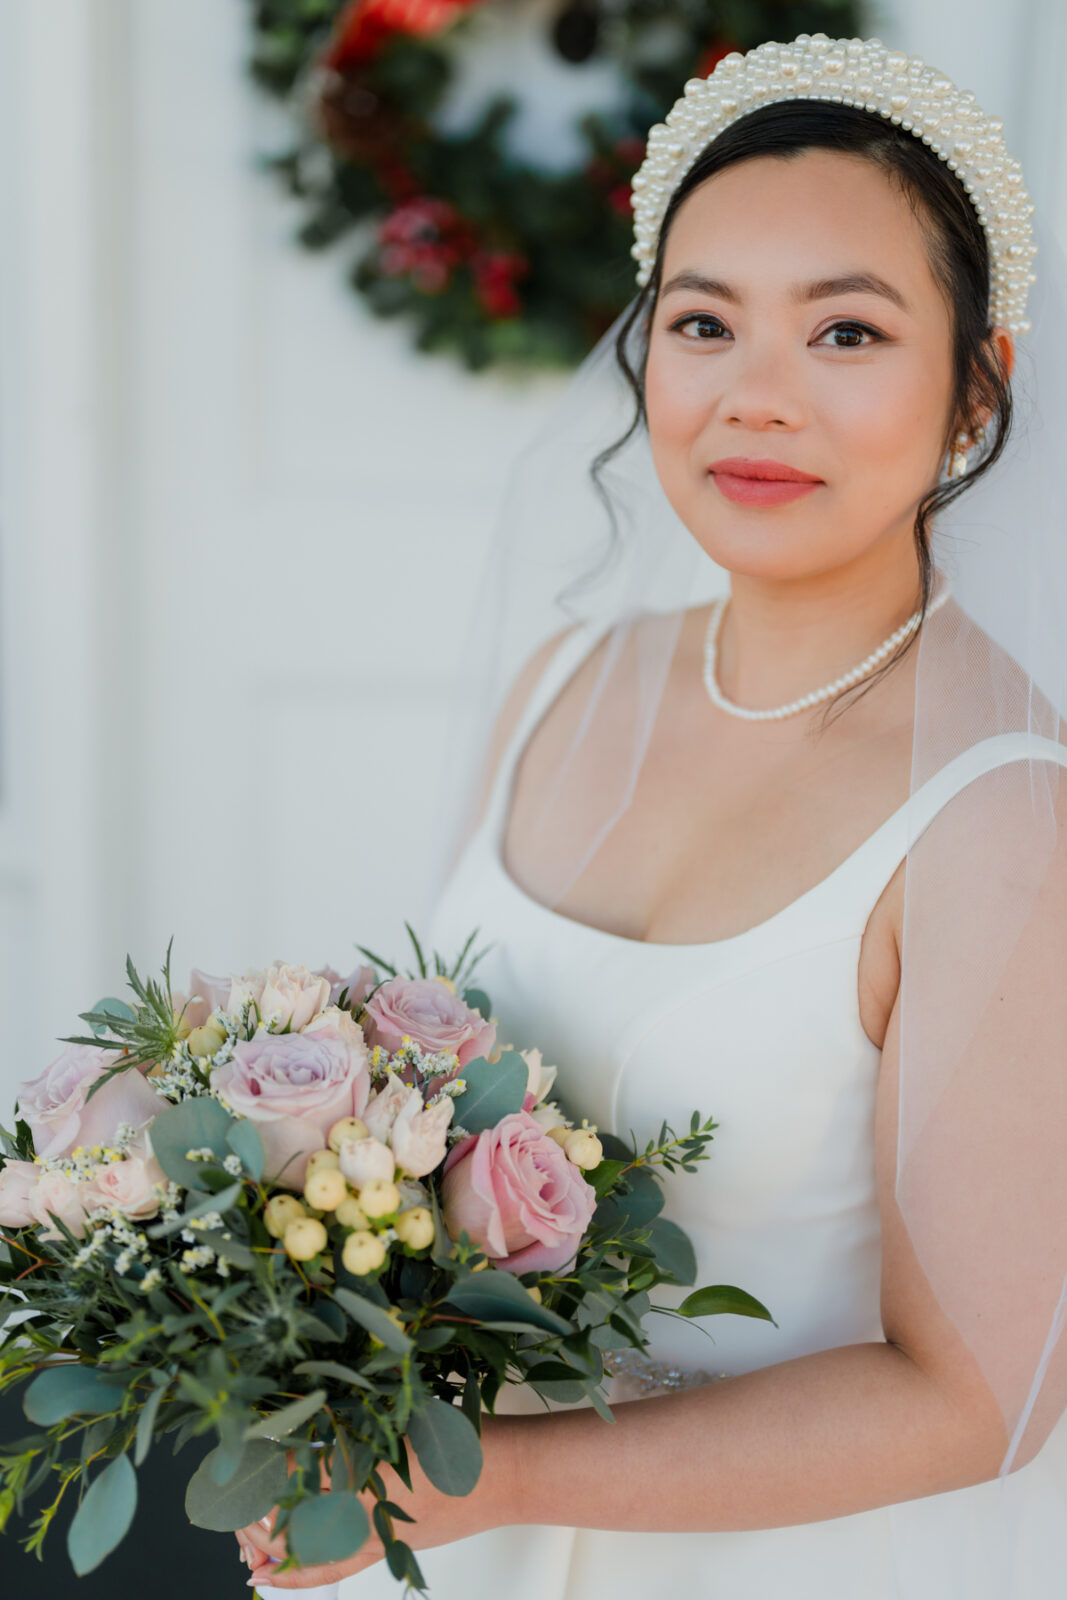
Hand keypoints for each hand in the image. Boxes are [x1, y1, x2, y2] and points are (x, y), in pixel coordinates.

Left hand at [235, 1416, 515, 1590]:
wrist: (511, 1475)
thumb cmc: (462, 1438)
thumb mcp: (402, 1418)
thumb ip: (354, 1424)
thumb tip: (298, 1426)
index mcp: (366, 1471)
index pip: (291, 1480)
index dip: (256, 1473)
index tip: (234, 1457)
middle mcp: (365, 1510)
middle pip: (287, 1524)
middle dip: (250, 1518)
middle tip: (228, 1506)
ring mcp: (376, 1536)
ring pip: (302, 1551)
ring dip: (265, 1546)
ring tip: (239, 1542)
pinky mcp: (388, 1547)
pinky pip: (330, 1568)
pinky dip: (295, 1574)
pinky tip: (268, 1576)